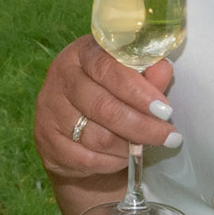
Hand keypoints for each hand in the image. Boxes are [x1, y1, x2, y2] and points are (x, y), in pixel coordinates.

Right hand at [33, 38, 179, 181]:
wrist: (78, 130)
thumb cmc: (113, 95)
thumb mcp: (132, 79)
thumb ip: (148, 74)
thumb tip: (163, 69)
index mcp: (83, 52)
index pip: (108, 69)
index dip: (138, 91)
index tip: (165, 109)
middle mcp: (61, 76)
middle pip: (103, 106)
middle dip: (141, 125)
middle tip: (168, 136)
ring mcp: (49, 109)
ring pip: (96, 136)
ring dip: (128, 146)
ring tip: (146, 146)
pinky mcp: (46, 140)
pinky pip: (85, 159)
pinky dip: (111, 162)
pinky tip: (124, 157)